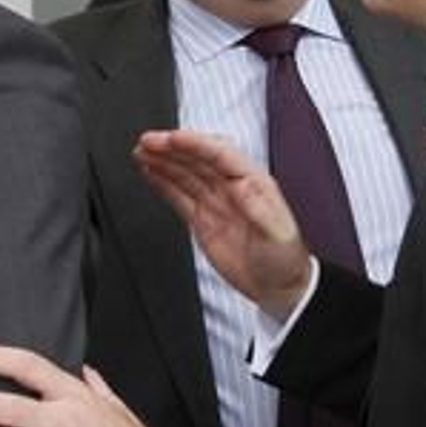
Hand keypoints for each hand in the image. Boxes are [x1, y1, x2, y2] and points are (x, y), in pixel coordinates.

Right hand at [134, 130, 312, 315]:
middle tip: (148, 141)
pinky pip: (179, 195)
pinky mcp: (203, 219)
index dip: (195, 144)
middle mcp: (232, 187)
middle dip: (172, 148)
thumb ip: (259, 209)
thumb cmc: (284, 258)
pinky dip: (163, 182)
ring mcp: (215, 202)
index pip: (220, 155)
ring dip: (164, 160)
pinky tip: (150, 171)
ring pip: (185, 174)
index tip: (172, 139)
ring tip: (141, 151)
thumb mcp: (278, 233)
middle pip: (198, 159)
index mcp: (253, 183)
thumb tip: (242, 185)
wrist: (277, 287)